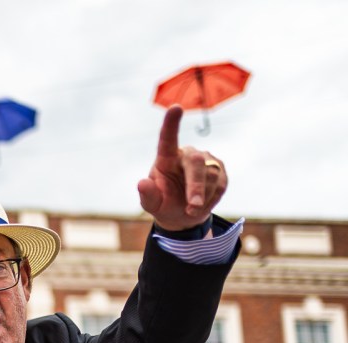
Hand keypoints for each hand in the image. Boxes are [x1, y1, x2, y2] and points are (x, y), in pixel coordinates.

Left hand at [137, 105, 227, 231]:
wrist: (183, 214)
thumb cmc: (164, 203)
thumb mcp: (152, 204)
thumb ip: (147, 195)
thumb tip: (141, 183)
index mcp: (166, 158)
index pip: (167, 139)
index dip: (171, 124)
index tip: (175, 107)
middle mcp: (187, 154)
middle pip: (196, 163)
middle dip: (195, 187)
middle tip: (192, 208)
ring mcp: (206, 160)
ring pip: (211, 177)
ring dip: (201, 198)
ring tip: (190, 210)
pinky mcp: (220, 169)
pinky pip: (220, 185)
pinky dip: (210, 200)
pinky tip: (201, 204)